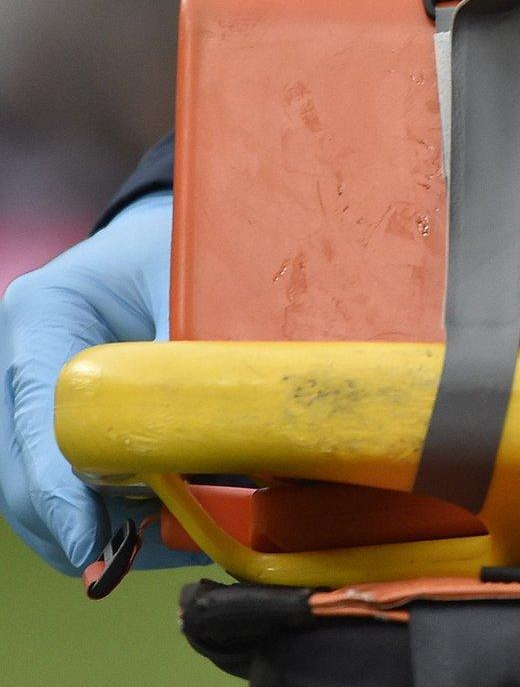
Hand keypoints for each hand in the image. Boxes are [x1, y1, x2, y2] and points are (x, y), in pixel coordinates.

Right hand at [0, 193, 198, 573]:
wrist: (165, 230)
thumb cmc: (181, 244)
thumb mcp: (189, 279)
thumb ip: (193, 348)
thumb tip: (221, 431)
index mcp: (41, 314)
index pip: (36, 417)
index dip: (59, 487)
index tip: (88, 540)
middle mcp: (19, 355)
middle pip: (16, 465)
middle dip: (64, 524)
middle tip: (117, 565)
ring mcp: (28, 390)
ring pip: (31, 482)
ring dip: (81, 528)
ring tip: (138, 557)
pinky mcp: (52, 415)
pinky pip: (59, 477)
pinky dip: (96, 512)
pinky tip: (144, 533)